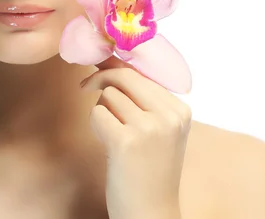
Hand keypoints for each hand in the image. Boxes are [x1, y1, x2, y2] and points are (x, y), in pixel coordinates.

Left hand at [80, 55, 191, 218]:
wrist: (151, 213)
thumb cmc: (149, 170)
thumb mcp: (157, 129)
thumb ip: (141, 98)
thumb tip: (109, 60)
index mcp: (180, 110)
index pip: (141, 72)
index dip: (115, 68)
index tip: (99, 67)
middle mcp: (169, 115)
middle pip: (124, 76)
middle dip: (100, 77)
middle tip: (84, 86)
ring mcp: (149, 128)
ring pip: (108, 94)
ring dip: (101, 110)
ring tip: (112, 135)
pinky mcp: (127, 142)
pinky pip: (97, 113)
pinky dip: (95, 126)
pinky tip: (107, 145)